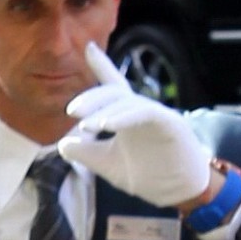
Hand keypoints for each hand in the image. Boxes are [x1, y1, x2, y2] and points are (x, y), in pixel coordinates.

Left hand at [59, 42, 212, 208]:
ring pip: (127, 103)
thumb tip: (62, 143)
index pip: (113, 87)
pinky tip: (108, 125)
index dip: (102, 66)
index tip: (88, 47)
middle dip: (92, 98)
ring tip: (86, 126)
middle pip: (114, 94)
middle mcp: (139, 112)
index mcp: (126, 117)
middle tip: (71, 110)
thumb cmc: (149, 176)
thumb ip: (86, 154)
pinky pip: (146, 113)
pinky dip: (125, 117)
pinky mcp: (170, 123)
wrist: (178, 192)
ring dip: (104, 113)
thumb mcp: (108, 165)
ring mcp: (156, 115)